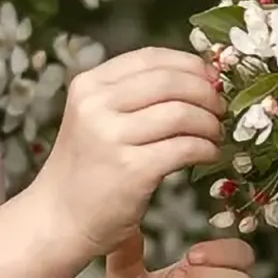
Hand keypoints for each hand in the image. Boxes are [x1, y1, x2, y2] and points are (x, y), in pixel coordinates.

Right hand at [31, 49, 223, 262]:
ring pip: (182, 113)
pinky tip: (209, 154)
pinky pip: (185, 147)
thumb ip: (133, 95)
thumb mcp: (95, 118)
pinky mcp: (132, 169)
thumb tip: (200, 78)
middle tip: (220, 109)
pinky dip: (206, 148)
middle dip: (206, 93)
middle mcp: (96, 106)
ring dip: (210, 123)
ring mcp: (112, 137)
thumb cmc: (85, 170)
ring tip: (215, 134)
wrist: (58, 219)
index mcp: (89, 85)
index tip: (211, 78)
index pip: (151, 58)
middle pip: (171, 81)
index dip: (190, 65)